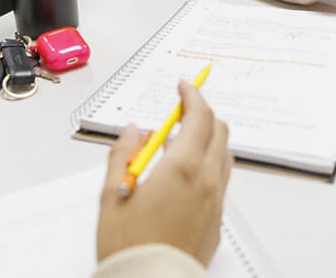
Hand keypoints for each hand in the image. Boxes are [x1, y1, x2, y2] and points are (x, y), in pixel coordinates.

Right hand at [97, 82, 232, 266]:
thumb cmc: (130, 247)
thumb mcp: (112, 195)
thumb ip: (122, 155)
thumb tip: (131, 132)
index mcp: (183, 169)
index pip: (199, 116)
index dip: (192, 96)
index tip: (183, 87)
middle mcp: (207, 182)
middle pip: (219, 132)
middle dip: (202, 115)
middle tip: (180, 113)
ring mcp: (216, 203)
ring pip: (223, 157)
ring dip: (207, 141)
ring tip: (178, 147)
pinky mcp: (216, 223)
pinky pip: (219, 184)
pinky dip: (207, 168)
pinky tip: (183, 179)